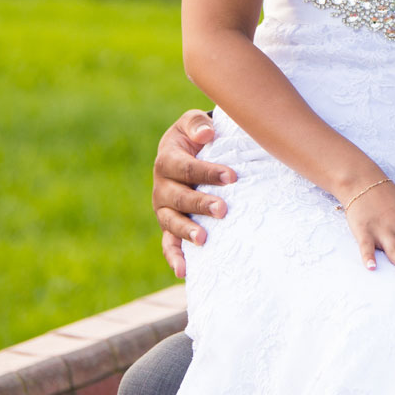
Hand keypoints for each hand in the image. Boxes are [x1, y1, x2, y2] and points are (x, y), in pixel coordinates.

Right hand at [153, 109, 237, 277]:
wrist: (186, 151)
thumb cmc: (195, 135)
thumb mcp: (192, 123)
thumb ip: (197, 125)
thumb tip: (206, 135)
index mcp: (167, 160)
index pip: (186, 168)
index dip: (207, 172)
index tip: (232, 176)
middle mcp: (162, 187)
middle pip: (179, 197)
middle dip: (201, 204)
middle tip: (223, 209)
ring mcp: (164, 209)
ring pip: (172, 222)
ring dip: (187, 231)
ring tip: (204, 239)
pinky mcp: (170, 225)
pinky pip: (168, 243)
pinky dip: (173, 257)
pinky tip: (183, 271)